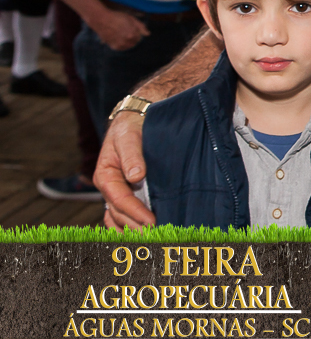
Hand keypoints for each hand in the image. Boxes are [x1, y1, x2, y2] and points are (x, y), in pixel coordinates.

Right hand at [95, 111, 155, 228]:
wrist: (136, 119)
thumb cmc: (131, 126)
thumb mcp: (129, 136)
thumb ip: (131, 155)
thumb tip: (136, 176)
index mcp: (105, 175)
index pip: (120, 200)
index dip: (135, 212)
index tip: (151, 222)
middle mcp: (109, 187)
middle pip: (119, 213)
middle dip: (135, 226)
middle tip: (156, 236)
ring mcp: (117, 191)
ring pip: (119, 218)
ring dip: (132, 230)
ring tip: (151, 240)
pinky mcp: (127, 192)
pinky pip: (122, 215)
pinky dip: (129, 227)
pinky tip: (141, 235)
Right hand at [96, 9, 149, 51]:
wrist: (101, 19)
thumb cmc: (117, 17)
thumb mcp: (131, 18)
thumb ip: (141, 27)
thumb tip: (148, 34)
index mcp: (132, 34)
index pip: (140, 38)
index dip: (137, 33)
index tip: (132, 28)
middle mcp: (126, 41)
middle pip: (135, 43)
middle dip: (133, 38)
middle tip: (126, 31)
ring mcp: (120, 45)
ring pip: (129, 46)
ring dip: (128, 42)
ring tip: (122, 34)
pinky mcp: (113, 47)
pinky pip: (122, 48)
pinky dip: (122, 44)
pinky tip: (119, 38)